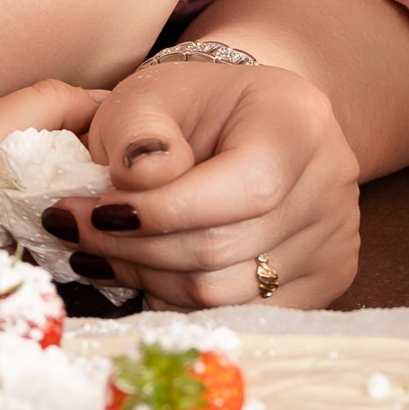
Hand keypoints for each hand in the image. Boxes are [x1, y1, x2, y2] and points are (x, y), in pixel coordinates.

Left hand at [52, 60, 360, 308]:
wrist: (239, 121)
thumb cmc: (189, 106)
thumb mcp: (151, 95)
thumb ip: (138, 134)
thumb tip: (139, 186)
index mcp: (300, 120)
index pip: (245, 187)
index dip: (167, 210)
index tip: (97, 211)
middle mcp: (332, 181)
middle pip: (228, 246)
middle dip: (137, 247)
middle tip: (73, 232)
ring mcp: (336, 237)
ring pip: (227, 291)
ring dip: (148, 278)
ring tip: (98, 251)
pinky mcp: (324, 280)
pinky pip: (239, 314)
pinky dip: (178, 301)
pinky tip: (140, 271)